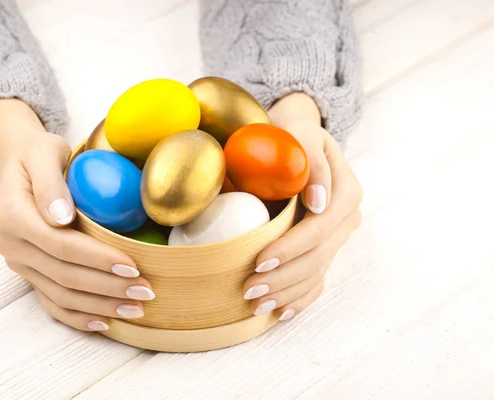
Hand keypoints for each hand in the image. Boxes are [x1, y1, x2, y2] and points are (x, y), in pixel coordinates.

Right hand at [0, 99, 154, 331]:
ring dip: (100, 305)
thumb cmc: (38, 154)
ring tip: (136, 308)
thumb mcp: (44, 152)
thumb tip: (61, 217)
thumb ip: (49, 182)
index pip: (59, 244)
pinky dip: (78, 316)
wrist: (20, 163)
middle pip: (63, 274)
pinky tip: (106, 322)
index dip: (96, 258)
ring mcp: (19, 262)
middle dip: (107, 286)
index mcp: (11, 214)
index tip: (131, 264)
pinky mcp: (29, 272)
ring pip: (60, 294)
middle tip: (146, 290)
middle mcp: (10, 244)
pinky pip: (51, 302)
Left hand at [242, 93, 362, 320]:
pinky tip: (280, 313)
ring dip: (287, 292)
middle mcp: (346, 218)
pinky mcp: (326, 246)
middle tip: (249, 290)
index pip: (318, 229)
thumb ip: (313, 163)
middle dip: (282, 277)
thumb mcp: (301, 135)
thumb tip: (320, 202)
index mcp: (346, 192)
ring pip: (316, 272)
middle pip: (317, 257)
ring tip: (257, 306)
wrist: (298, 140)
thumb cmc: (292, 135)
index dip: (290, 247)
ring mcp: (338, 236)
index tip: (259, 259)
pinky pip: (318, 278)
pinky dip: (300, 297)